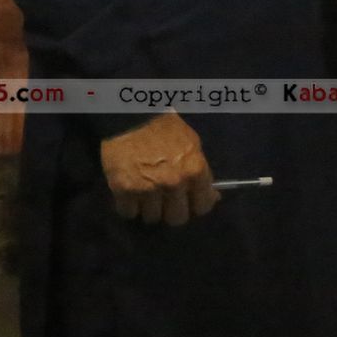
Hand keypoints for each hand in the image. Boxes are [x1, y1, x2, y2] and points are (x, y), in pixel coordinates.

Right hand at [100, 111, 216, 225]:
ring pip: (152, 218)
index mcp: (195, 171)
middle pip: (177, 219)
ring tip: (146, 196)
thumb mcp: (193, 146)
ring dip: (149, 209)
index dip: (196, 206)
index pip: (203, 206)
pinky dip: (128, 207)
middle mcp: (174, 184)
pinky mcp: (123, 190)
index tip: (190, 203)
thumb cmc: (166, 128)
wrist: (132, 117)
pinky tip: (130, 195)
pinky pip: (127, 213)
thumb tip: (212, 196)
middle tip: (166, 202)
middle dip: (172, 212)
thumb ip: (201, 174)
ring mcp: (148, 189)